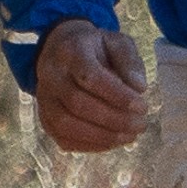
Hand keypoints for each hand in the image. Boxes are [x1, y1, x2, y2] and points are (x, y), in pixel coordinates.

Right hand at [31, 16, 148, 154]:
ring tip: (129, 137)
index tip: (142, 106)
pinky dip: (90, 145)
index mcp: (70, 51)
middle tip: (140, 125)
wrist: (61, 49)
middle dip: (113, 119)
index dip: (117, 95)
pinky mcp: (45, 117)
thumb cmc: (95, 48)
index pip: (89, 76)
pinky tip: (112, 141)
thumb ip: (129, 61)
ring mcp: (44, 98)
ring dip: (101, 136)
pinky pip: (63, 138)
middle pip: (77, 103)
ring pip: (65, 124)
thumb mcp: (116, 42)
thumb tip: (139, 88)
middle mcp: (51, 75)